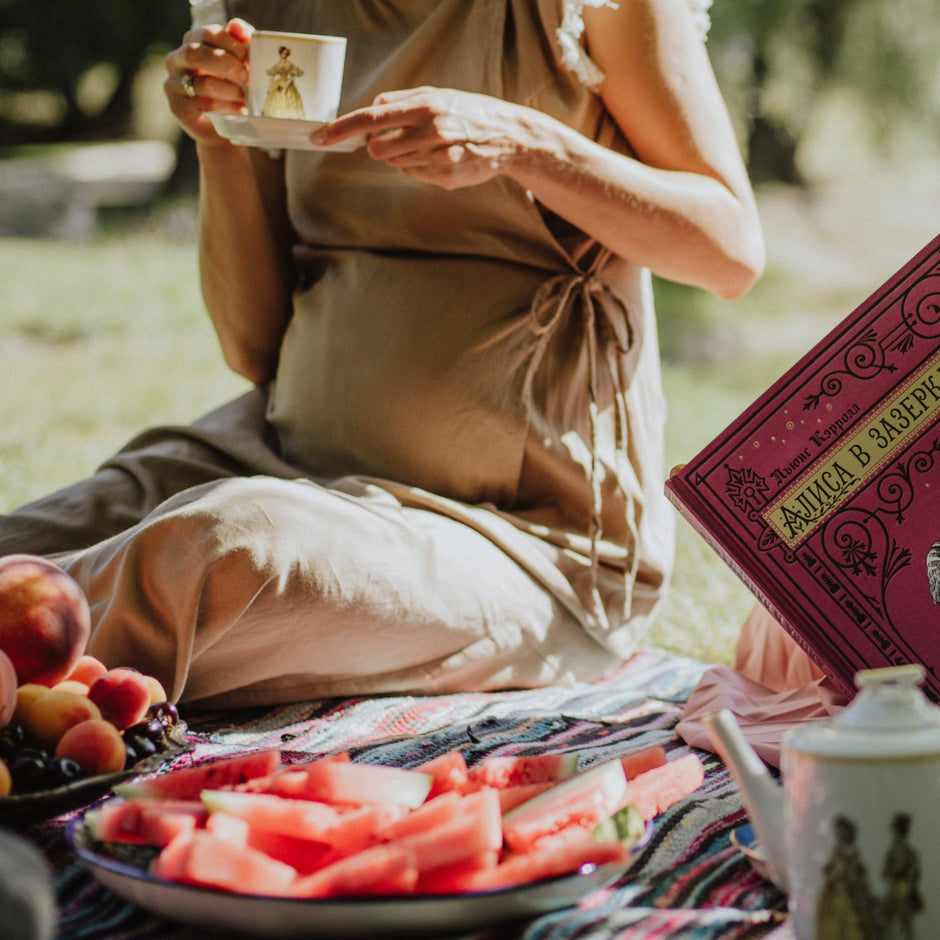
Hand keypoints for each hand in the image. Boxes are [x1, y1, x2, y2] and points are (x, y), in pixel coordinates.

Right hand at [164, 18, 251, 145]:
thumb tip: (238, 26)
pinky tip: (237, 111)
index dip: (229, 42)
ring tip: (244, 98)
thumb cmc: (232, 88)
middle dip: (225, 64)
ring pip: (202, 83)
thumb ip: (239, 43)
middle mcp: (176, 60)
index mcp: (191, 43)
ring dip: (229, 90)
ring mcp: (173, 84)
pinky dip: (224, 107)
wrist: (226, 124)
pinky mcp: (177, 108)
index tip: (246, 56)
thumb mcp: (239, 64)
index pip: (206, 33)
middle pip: (195, 53)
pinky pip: (202, 105)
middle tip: (246, 76)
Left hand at [315, 87, 528, 188]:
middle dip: (379, 146)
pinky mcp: (445, 178)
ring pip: (395, 164)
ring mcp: (438, 158)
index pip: (372, 118)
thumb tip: (372, 111)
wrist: (507, 137)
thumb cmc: (468, 112)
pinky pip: (414, 175)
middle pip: (377, 149)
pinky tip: (440, 157)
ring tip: (429, 146)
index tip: (320, 137)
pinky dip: (419, 167)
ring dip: (403, 156)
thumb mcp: (437, 95)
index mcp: (425, 106)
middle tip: (399, 138)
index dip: (342, 129)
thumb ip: (401, 101)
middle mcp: (430, 132)